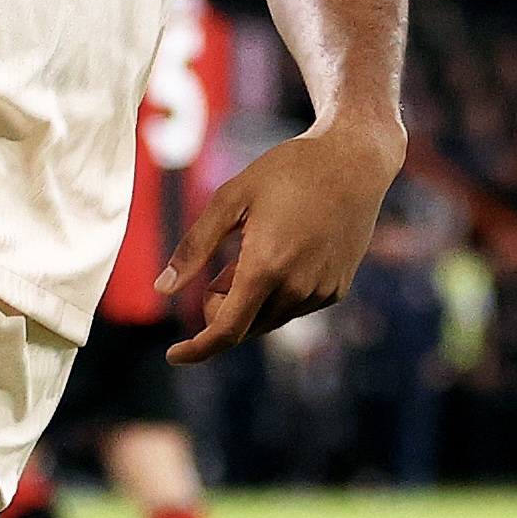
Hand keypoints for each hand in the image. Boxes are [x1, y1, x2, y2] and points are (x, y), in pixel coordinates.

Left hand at [160, 122, 404, 365]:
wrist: (353, 161)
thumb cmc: (287, 172)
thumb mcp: (231, 198)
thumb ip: (194, 247)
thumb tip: (163, 288)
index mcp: (266, 267)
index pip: (226, 330)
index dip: (197, 349)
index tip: (173, 356)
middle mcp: (297, 288)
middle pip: (245, 326)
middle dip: (222, 306)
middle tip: (224, 263)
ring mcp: (321, 292)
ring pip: (269, 319)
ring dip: (250, 299)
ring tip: (257, 248)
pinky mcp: (337, 289)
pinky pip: (294, 307)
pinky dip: (277, 293)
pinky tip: (286, 251)